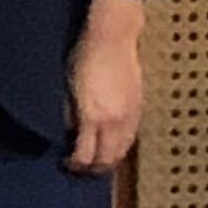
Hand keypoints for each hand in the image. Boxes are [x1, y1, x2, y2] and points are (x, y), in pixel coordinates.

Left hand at [66, 0, 148, 173]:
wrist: (112, 39)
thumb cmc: (84, 58)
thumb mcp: (68, 87)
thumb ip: (70, 114)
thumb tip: (70, 133)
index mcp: (92, 117)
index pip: (85, 154)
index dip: (75, 164)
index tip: (67, 164)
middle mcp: (114, 122)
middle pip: (107, 159)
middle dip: (93, 168)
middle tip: (82, 169)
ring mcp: (130, 116)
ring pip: (122, 151)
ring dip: (110, 160)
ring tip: (98, 161)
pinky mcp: (140, 109)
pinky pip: (131, 138)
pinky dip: (121, 147)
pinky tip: (113, 146)